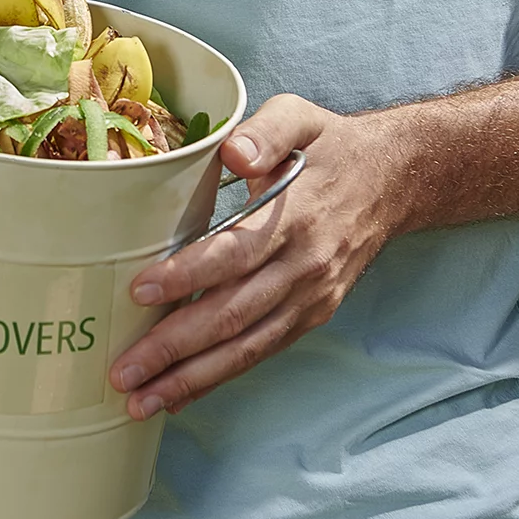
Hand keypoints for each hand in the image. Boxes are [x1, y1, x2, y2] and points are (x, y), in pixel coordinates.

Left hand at [110, 93, 406, 418]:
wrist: (395, 181)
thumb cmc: (331, 147)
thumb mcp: (301, 116)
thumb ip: (266, 130)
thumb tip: (235, 153)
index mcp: (297, 216)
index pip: (237, 251)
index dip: (189, 275)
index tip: (140, 290)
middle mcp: (305, 266)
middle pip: (234, 314)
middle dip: (175, 347)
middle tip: (123, 370)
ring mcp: (311, 298)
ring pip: (247, 347)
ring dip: (192, 379)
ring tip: (141, 401)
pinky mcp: (312, 316)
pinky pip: (262, 353)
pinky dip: (219, 378)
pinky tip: (179, 394)